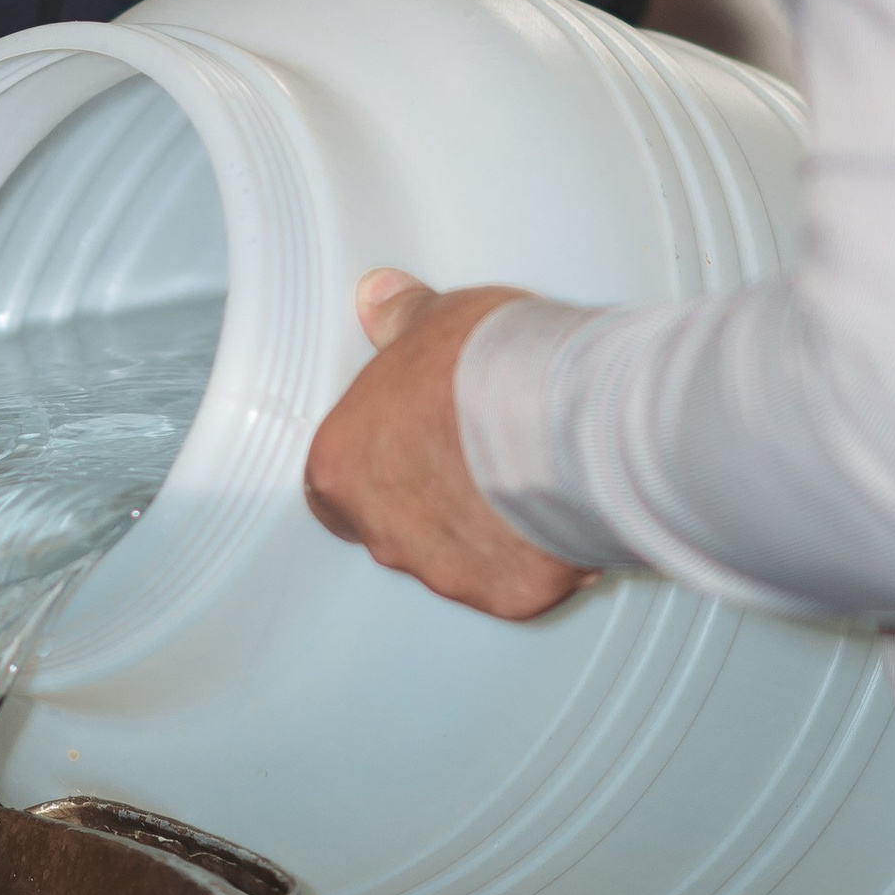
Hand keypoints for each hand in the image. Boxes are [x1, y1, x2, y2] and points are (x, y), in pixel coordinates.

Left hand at [303, 270, 595, 620]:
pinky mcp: (508, 594)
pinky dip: (535, 553)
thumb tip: (382, 300)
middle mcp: (384, 533)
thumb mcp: (432, 321)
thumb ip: (401, 321)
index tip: (406, 444)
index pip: (332, 490)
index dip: (370, 468)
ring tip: (527, 476)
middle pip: (394, 528)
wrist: (563, 414)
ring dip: (482, 527)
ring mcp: (445, 571)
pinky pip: (516, 577)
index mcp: (344, 468)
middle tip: (476, 452)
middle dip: (433, 497)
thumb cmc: (488, 370)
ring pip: (456, 558)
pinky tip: (560, 511)